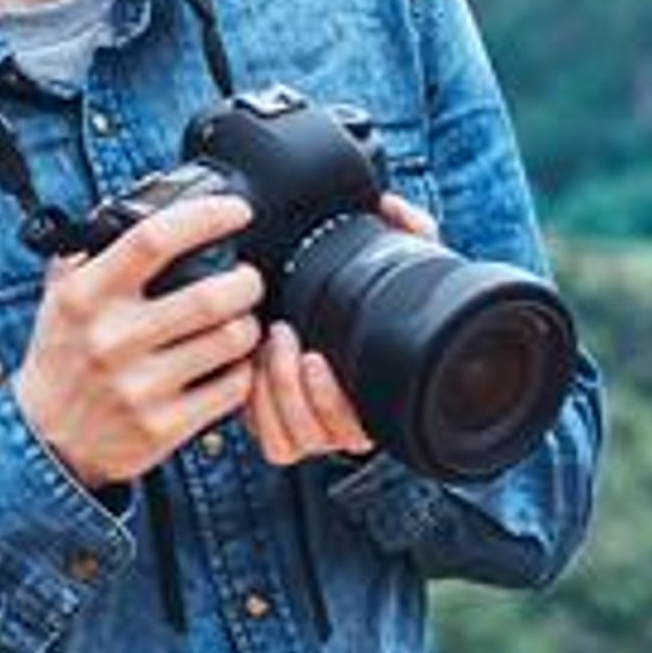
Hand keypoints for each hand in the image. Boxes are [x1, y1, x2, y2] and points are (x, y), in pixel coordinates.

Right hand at [9, 190, 264, 491]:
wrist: (45, 441)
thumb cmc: (60, 362)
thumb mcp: (58, 302)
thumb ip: (86, 258)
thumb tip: (121, 214)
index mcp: (86, 298)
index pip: (152, 240)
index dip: (203, 218)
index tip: (235, 212)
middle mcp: (112, 340)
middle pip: (208, 296)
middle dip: (245, 282)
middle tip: (247, 280)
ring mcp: (139, 387)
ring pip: (228, 341)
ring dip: (248, 326)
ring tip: (242, 322)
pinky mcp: (163, 426)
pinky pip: (230, 389)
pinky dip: (244, 370)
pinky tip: (233, 364)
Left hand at [246, 193, 438, 464]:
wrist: (306, 300)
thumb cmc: (352, 292)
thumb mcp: (383, 262)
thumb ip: (403, 231)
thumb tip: (394, 209)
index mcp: (372, 395)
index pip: (360, 429)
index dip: (335, 402)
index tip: (318, 356)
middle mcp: (340, 419)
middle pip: (320, 437)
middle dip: (296, 390)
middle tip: (284, 337)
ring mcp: (305, 426)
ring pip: (288, 443)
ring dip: (273, 393)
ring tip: (266, 346)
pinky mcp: (272, 426)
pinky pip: (265, 439)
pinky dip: (253, 407)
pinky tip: (248, 366)